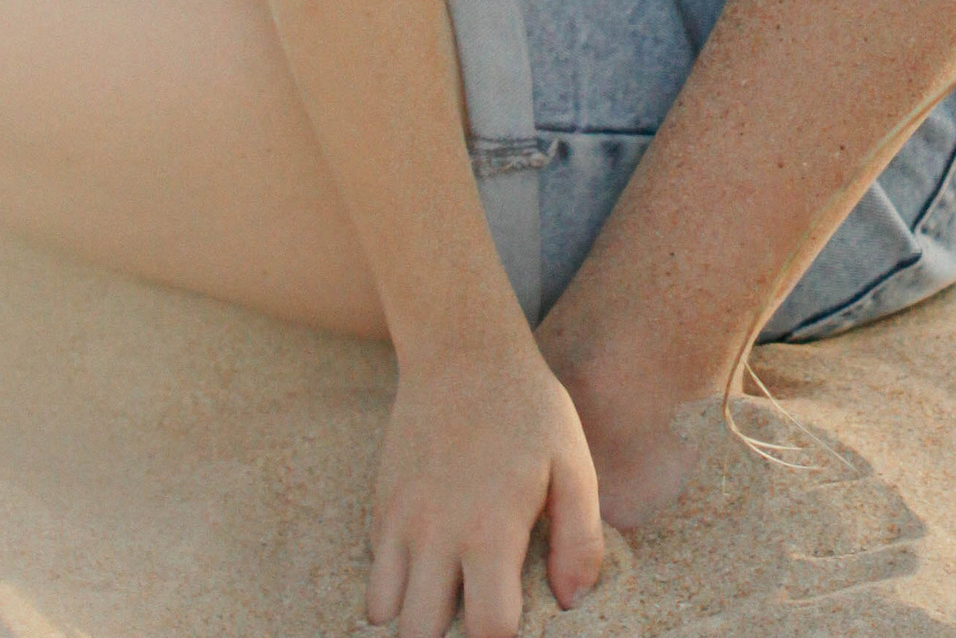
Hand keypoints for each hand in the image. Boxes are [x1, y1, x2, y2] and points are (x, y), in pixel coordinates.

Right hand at [367, 341, 608, 637]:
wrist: (460, 346)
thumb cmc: (526, 406)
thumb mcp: (573, 463)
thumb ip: (580, 540)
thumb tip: (570, 601)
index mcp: (489, 530)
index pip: (488, 631)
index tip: (516, 628)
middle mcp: (435, 533)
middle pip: (421, 635)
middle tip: (477, 614)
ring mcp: (399, 518)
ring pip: (384, 610)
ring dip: (414, 616)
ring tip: (449, 600)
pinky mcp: (380, 501)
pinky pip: (375, 570)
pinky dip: (395, 582)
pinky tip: (430, 563)